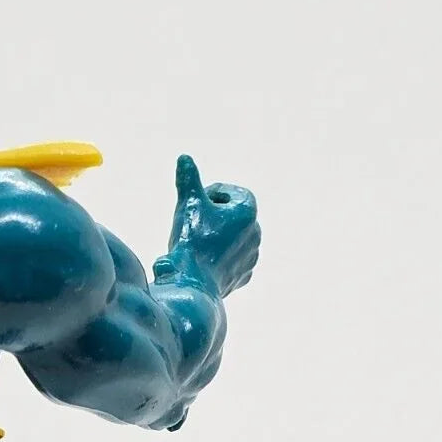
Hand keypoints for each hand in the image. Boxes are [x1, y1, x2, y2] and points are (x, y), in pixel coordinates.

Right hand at [153, 154, 259, 297]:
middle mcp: (256, 232)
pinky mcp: (244, 275)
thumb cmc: (192, 240)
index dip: (212, 193)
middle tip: (194, 220)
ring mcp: (252, 256)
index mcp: (248, 212)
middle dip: (215, 214)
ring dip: (218, 235)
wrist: (193, 282)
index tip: (196, 201)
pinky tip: (204, 259)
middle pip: (233, 215)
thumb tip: (184, 158)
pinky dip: (221, 255)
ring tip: (198, 241)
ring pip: (234, 237)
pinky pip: (233, 258)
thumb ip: (189, 179)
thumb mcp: (188, 204)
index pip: (231, 193)